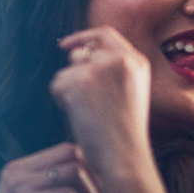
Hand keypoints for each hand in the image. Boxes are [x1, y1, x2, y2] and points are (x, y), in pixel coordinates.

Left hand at [50, 27, 152, 179]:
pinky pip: (57, 85)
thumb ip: (112, 70)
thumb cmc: (123, 133)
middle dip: (74, 73)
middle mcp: (119, 59)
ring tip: (88, 113)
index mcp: (136, 61)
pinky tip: (80, 117)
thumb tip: (74, 53)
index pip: (105, 34)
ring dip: (69, 90)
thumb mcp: (129, 92)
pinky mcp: (78, 82)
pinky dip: (61, 100)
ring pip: (66, 71)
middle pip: (81, 53)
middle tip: (83, 102)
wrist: (124, 158)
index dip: (83, 37)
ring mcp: (99, 69)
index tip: (64, 45)